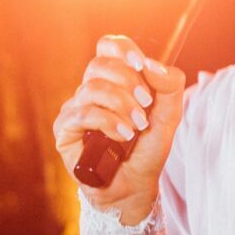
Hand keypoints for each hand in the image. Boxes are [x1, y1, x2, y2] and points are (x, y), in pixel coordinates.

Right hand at [53, 34, 185, 219]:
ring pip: (92, 88)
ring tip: (137, 127)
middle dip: (128, 82)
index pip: (108, 47)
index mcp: (113, 82)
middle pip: (99, 65)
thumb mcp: (169, 117)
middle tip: (146, 105)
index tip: (141, 65)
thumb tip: (152, 65)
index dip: (122, 49)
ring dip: (122, 106)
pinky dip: (108, 122)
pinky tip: (122, 136)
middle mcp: (90, 92)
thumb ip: (169, 87)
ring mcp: (75, 109)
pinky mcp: (64, 130)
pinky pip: (83, 113)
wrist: (136, 186)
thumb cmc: (147, 151)